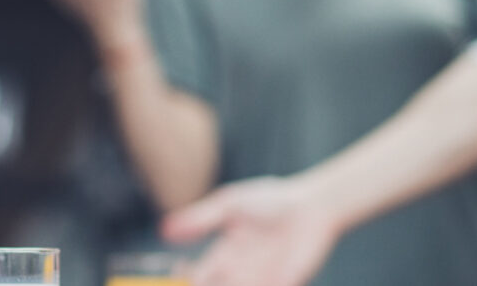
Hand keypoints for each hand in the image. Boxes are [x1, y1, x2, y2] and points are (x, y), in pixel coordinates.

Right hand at [161, 177, 341, 285]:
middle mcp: (240, 272)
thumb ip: (200, 219)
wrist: (312, 206)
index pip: (199, 275)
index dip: (187, 279)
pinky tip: (242, 282)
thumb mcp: (229, 205)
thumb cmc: (270, 200)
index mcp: (225, 253)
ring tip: (228, 281)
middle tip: (196, 285)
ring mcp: (261, 281)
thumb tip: (164, 231)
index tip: (181, 273)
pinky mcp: (282, 285)